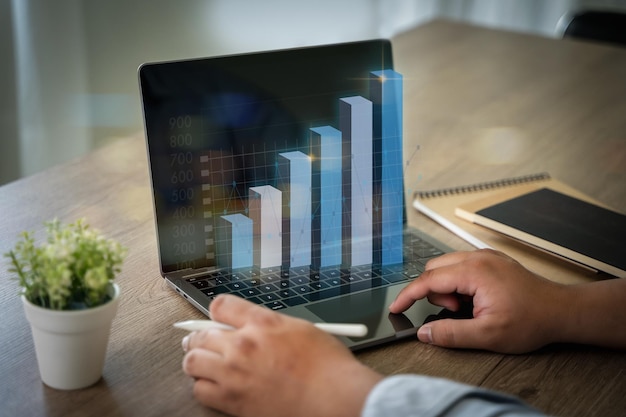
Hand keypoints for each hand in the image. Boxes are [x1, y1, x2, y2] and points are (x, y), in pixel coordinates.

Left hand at [182, 294, 382, 416]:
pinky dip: (203, 386)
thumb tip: (253, 327)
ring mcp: (234, 373)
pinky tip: (213, 385)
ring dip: (196, 360)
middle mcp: (243, 344)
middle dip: (198, 337)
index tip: (215, 318)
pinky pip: (200, 390)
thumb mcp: (300, 329)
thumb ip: (271, 325)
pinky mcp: (232, 400)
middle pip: (201, 334)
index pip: (221, 306)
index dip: (216, 311)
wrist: (333, 398)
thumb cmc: (326, 366)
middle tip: (198, 341)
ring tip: (202, 363)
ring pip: (193, 361)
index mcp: (262, 322)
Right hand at [389, 249, 566, 352]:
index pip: (428, 280)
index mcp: (474, 271)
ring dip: (447, 287)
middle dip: (435, 293)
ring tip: (467, 307)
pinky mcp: (491, 259)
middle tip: (454, 312)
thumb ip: (451, 334)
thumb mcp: (487, 336)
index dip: (408, 295)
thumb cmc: (531, 320)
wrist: (561, 311)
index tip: (396, 307)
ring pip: (446, 266)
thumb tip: (424, 333)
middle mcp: (477, 257)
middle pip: (434, 269)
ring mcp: (485, 256)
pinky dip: (458, 282)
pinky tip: (474, 299)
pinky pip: (461, 265)